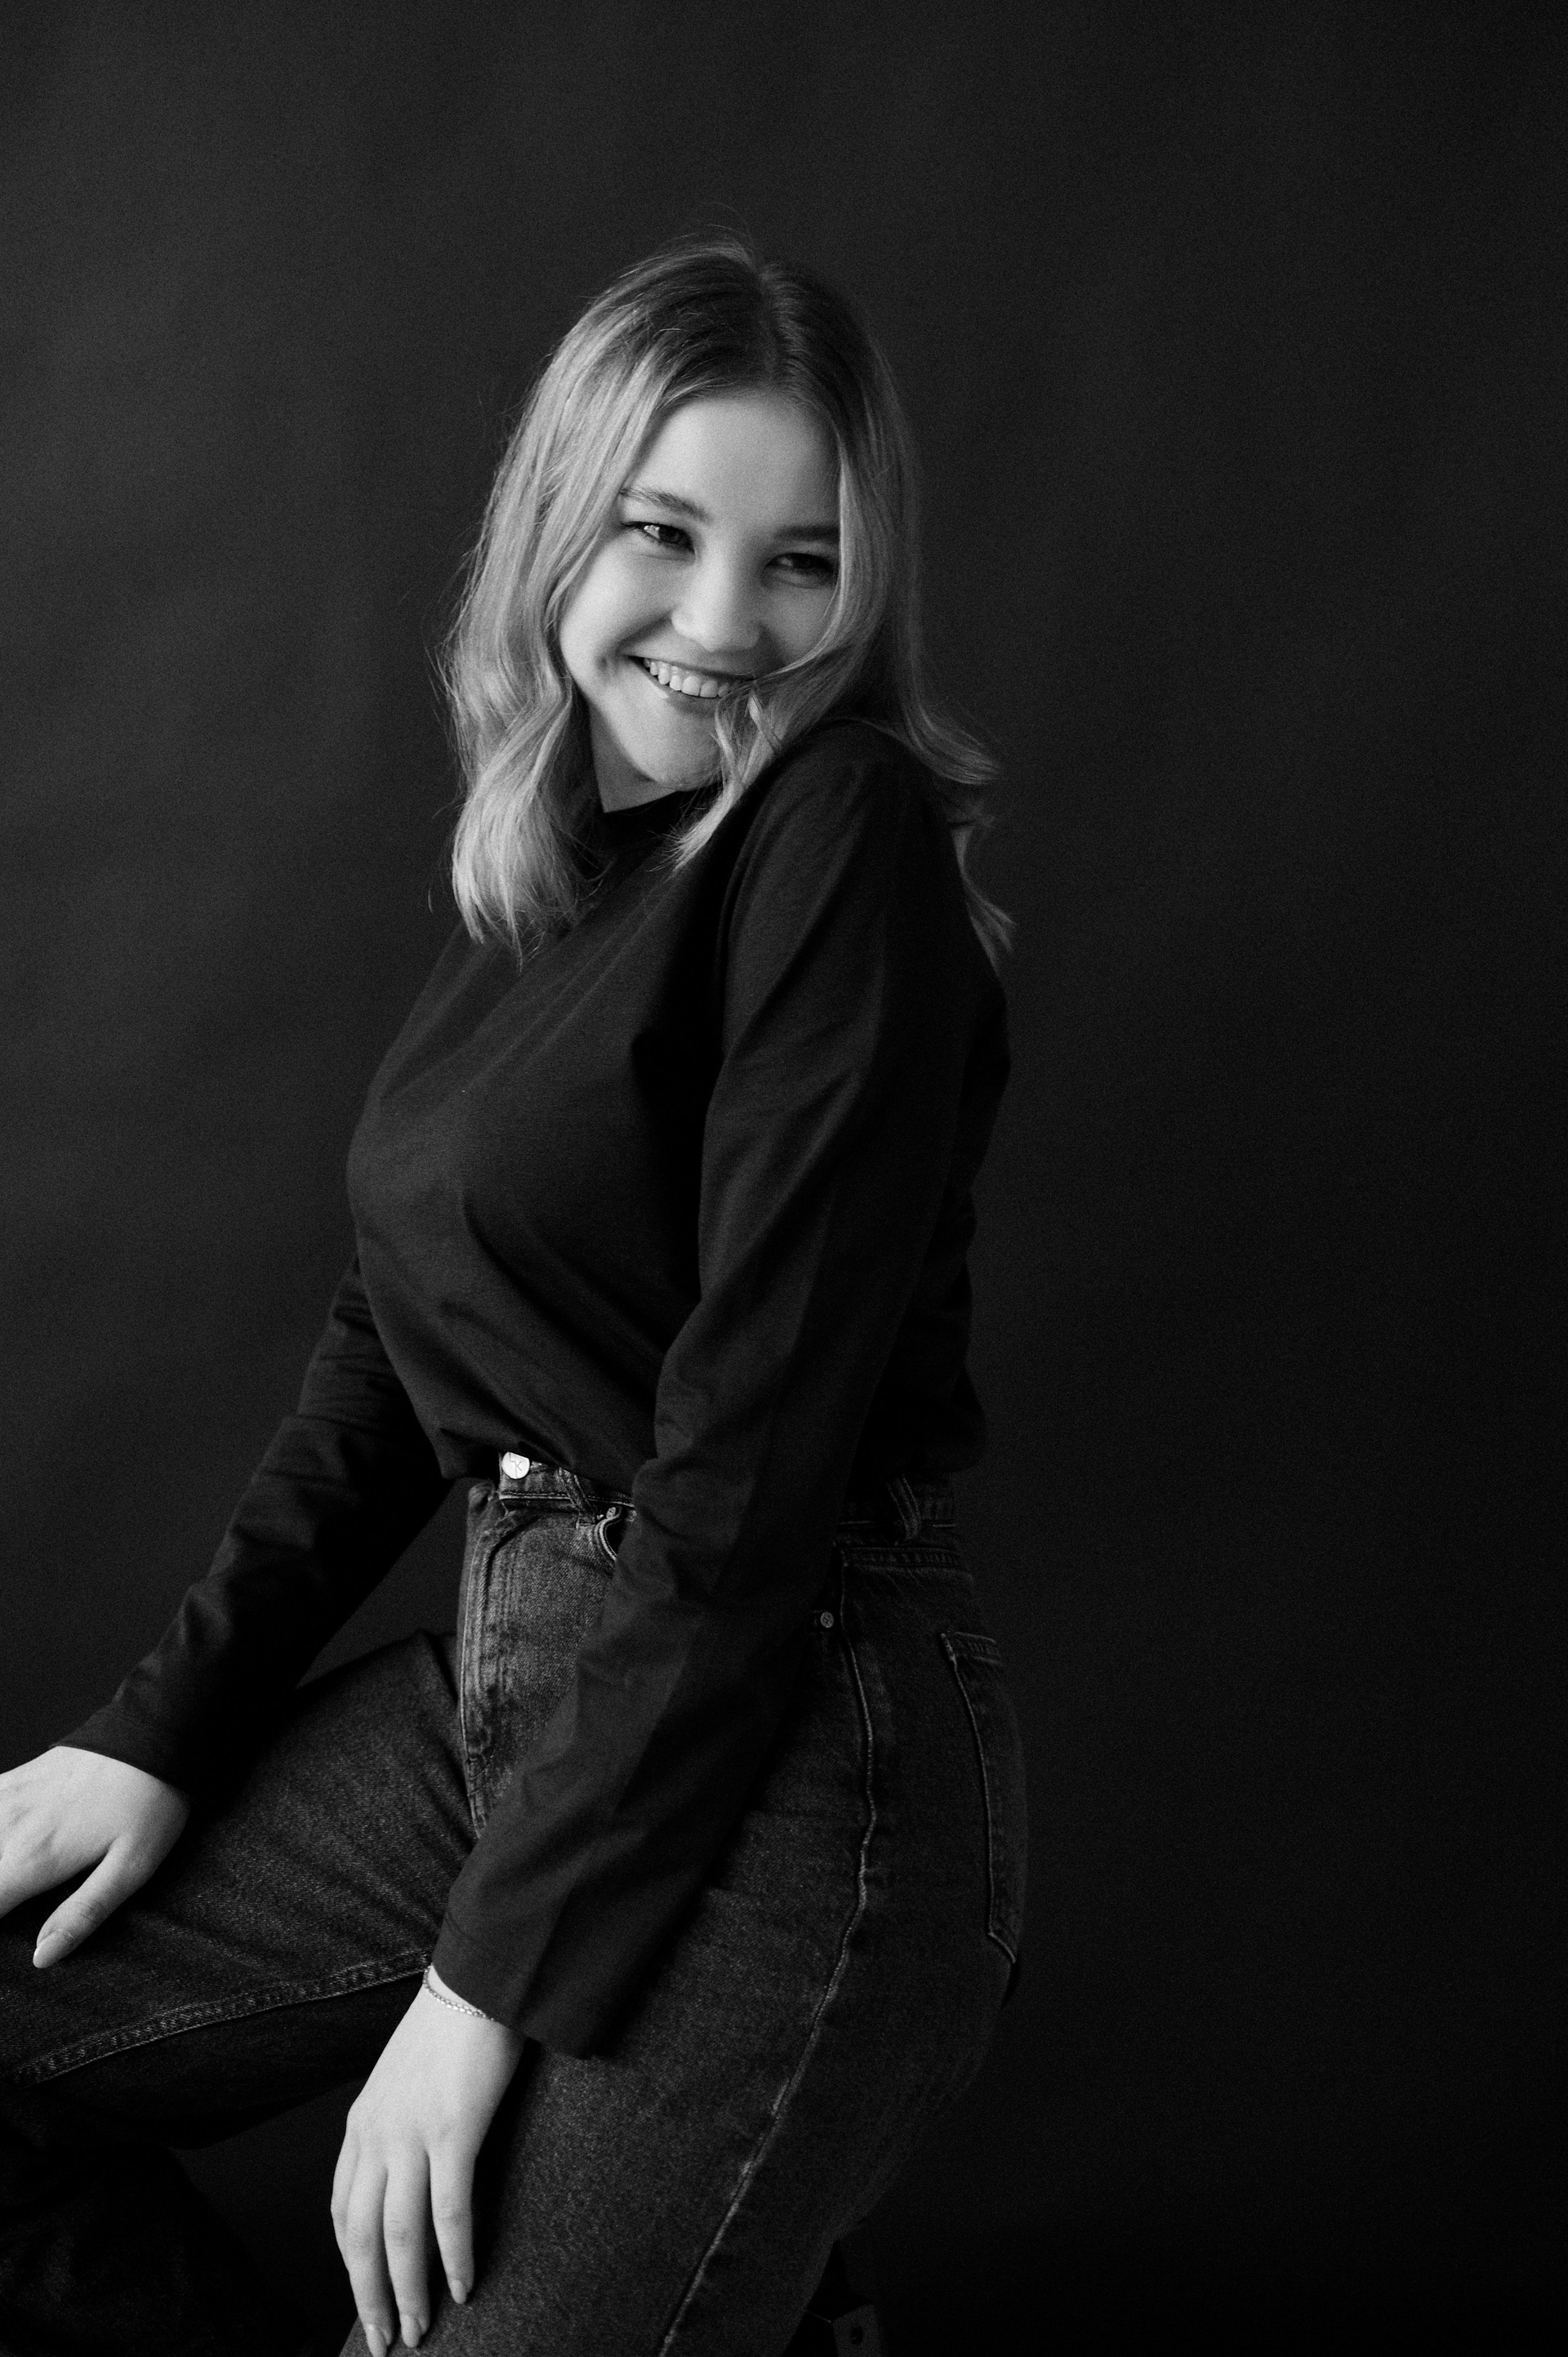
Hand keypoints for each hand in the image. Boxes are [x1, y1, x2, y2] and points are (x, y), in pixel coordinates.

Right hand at [0, 1745, 189, 1964]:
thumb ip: (82, 1914)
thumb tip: (41, 1958)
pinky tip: (2, 1842)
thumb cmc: (148, 1804)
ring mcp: (3, 1801)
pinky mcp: (8, 1781)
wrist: (153, 1733)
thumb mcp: (131, 1867)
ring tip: (8, 1881)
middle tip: (12, 1899)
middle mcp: (5, 1830)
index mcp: (31, 1860)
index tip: (6, 1939)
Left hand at [333, 1970, 522, 2350]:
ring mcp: (412, 2133)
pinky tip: (464, 2285)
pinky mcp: (454, 2130)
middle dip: (370, 2296)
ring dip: (408, 2291)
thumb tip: (407, 2168)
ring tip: (421, 2329)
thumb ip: (397, 2123)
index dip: (350, 2263)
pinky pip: (448, 2210)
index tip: (366, 2298)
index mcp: (362, 2123)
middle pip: (360, 2236)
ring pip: (398, 2235)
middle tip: (386, 2340)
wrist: (478, 1978)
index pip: (341, 2210)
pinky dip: (455, 2255)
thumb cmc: (450, 2027)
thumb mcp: (403, 2079)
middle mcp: (376, 2134)